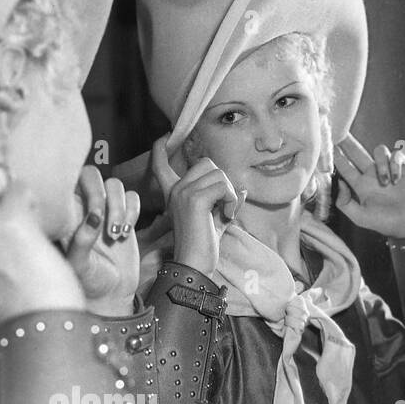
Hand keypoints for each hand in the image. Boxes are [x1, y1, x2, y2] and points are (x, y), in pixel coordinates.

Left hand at [63, 167, 140, 315]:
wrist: (110, 293)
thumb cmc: (88, 282)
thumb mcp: (79, 267)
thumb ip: (81, 242)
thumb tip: (93, 218)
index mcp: (65, 213)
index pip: (67, 180)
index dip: (83, 190)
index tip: (94, 216)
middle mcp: (82, 206)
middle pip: (92, 175)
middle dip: (103, 197)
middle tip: (108, 228)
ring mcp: (105, 208)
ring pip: (114, 185)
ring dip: (119, 208)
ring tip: (117, 235)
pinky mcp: (124, 214)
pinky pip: (132, 196)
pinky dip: (133, 211)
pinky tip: (126, 233)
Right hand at [151, 135, 241, 275]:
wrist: (194, 266)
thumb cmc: (204, 247)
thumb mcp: (216, 221)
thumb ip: (225, 203)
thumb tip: (243, 190)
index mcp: (175, 194)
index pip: (161, 166)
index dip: (160, 150)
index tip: (163, 138)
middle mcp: (176, 190)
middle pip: (208, 164)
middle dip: (223, 183)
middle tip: (223, 207)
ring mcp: (183, 193)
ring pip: (219, 174)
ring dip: (229, 194)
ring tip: (224, 214)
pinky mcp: (194, 200)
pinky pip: (224, 186)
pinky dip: (231, 200)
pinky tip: (226, 216)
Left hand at [334, 134, 404, 239]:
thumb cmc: (384, 222)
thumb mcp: (360, 217)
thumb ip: (345, 202)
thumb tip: (339, 182)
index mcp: (360, 185)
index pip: (345, 167)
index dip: (336, 156)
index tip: (328, 144)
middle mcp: (372, 174)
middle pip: (357, 152)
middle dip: (349, 142)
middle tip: (341, 130)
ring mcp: (387, 169)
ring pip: (379, 151)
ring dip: (381, 164)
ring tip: (386, 183)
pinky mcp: (403, 167)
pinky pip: (396, 155)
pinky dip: (395, 166)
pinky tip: (397, 180)